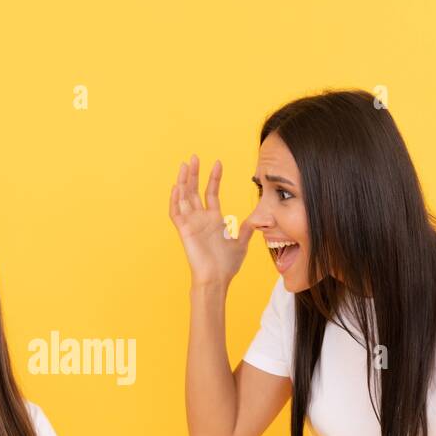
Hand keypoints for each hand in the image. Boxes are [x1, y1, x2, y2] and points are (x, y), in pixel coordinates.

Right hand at [169, 153, 254, 287]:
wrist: (217, 278)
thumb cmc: (228, 264)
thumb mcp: (242, 241)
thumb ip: (247, 227)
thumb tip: (260, 218)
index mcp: (213, 219)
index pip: (211, 192)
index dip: (214, 177)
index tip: (217, 162)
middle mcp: (200, 219)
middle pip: (194, 191)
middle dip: (194, 174)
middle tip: (194, 157)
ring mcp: (191, 224)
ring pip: (183, 198)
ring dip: (183, 181)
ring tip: (185, 165)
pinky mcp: (184, 231)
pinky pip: (176, 213)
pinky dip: (175, 200)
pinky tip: (176, 186)